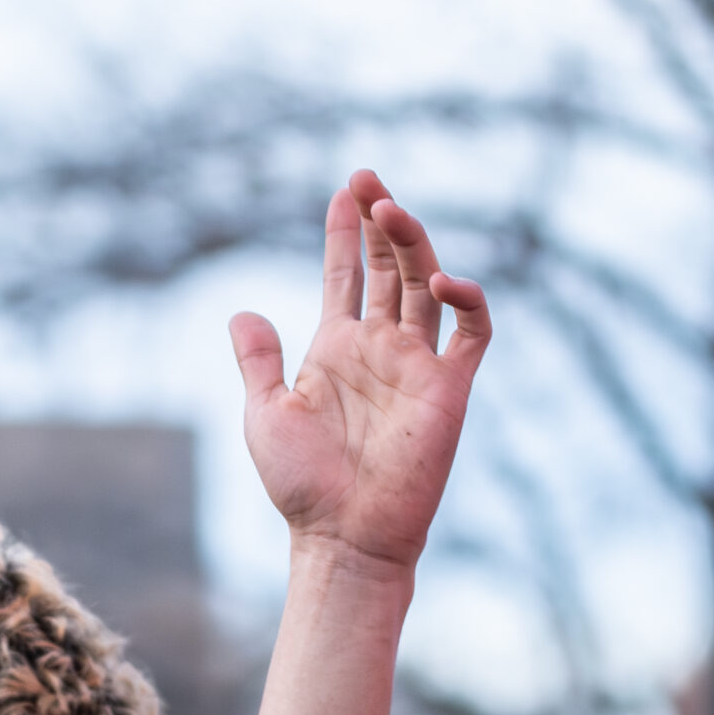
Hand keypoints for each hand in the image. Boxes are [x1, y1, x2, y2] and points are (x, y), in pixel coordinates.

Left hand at [230, 170, 489, 573]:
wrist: (341, 535)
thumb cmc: (301, 484)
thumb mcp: (266, 412)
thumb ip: (258, 360)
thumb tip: (241, 311)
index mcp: (337, 349)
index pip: (347, 275)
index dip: (347, 234)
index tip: (342, 191)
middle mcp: (381, 349)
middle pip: (389, 267)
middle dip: (382, 221)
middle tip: (367, 179)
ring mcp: (418, 366)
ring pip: (426, 285)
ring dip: (413, 245)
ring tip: (391, 210)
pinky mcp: (449, 390)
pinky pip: (473, 334)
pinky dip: (467, 300)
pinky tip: (441, 280)